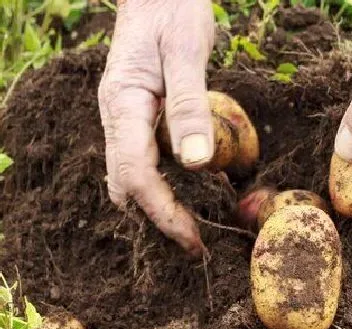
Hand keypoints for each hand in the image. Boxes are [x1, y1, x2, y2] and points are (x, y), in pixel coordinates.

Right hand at [98, 0, 214, 256]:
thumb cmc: (172, 12)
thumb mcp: (186, 53)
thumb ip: (189, 106)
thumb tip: (195, 161)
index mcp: (123, 103)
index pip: (134, 174)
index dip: (162, 212)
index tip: (193, 239)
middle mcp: (116, 117)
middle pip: (126, 184)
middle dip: (158, 218)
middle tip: (195, 243)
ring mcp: (123, 118)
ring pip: (130, 177)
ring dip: (158, 206)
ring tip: (194, 227)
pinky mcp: (137, 118)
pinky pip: (142, 161)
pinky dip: (162, 186)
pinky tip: (190, 191)